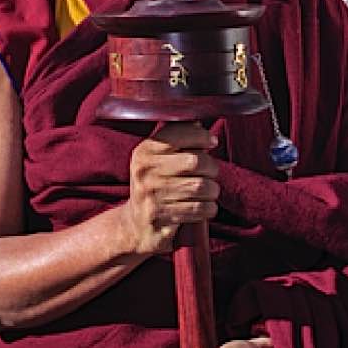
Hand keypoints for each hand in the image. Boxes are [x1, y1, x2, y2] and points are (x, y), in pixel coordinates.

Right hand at [121, 122, 219, 255]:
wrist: (136, 224)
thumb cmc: (154, 186)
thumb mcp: (156, 159)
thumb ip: (176, 141)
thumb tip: (199, 123)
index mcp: (144, 152)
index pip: (179, 134)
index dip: (201, 135)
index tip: (211, 141)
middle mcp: (145, 171)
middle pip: (195, 161)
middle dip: (211, 166)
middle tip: (211, 172)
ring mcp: (151, 195)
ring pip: (201, 186)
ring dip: (212, 190)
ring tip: (208, 191)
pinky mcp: (161, 217)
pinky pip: (199, 209)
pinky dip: (209, 208)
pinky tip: (205, 207)